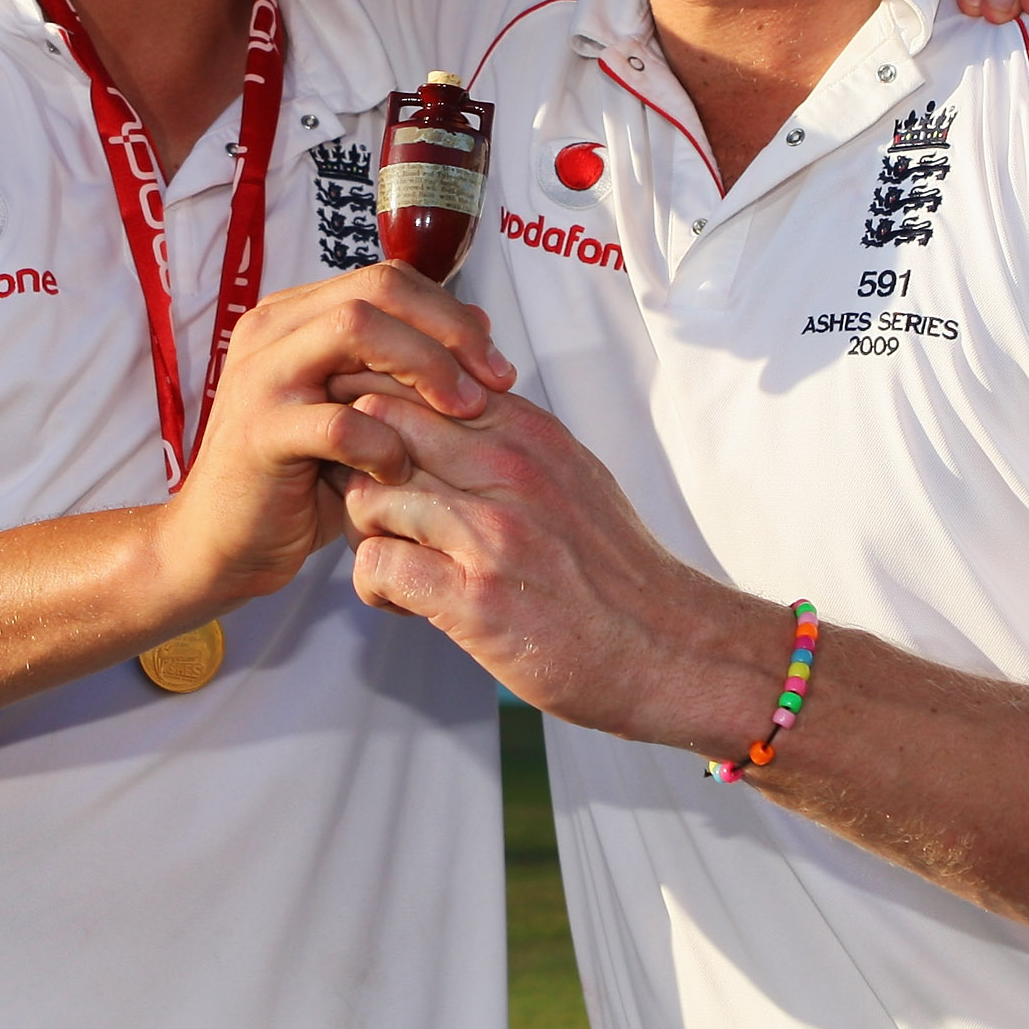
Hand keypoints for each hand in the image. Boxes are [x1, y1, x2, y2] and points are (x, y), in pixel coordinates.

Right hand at [161, 266, 517, 609]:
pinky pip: (340, 422)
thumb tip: (478, 325)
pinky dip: (385, 444)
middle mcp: (273, 330)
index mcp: (295, 316)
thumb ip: (402, 367)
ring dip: (426, 367)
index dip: (451, 313)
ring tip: (463, 412)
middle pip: (378, 289)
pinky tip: (399, 472)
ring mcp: (261, 376)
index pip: (388, 279)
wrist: (222, 544)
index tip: (496, 362)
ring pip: (356, 328)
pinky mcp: (259, 432)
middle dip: (449, 331)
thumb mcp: (359, 411)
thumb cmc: (298, 480)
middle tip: (493, 383)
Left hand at [335, 387, 784, 752]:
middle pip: (380, 424)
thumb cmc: (619, 573)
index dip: (379, 408)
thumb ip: (515, 438)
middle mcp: (509, 471)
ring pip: (368, 495)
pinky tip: (401, 599)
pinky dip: (373, 585)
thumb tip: (459, 407)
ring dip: (362, 531)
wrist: (672, 649)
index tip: (375, 445)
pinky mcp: (476, 598)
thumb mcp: (576, 475)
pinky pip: (378, 566)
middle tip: (372, 504)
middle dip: (356, 461)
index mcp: (530, 434)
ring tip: (391, 557)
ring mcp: (491, 534)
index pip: (421, 379)